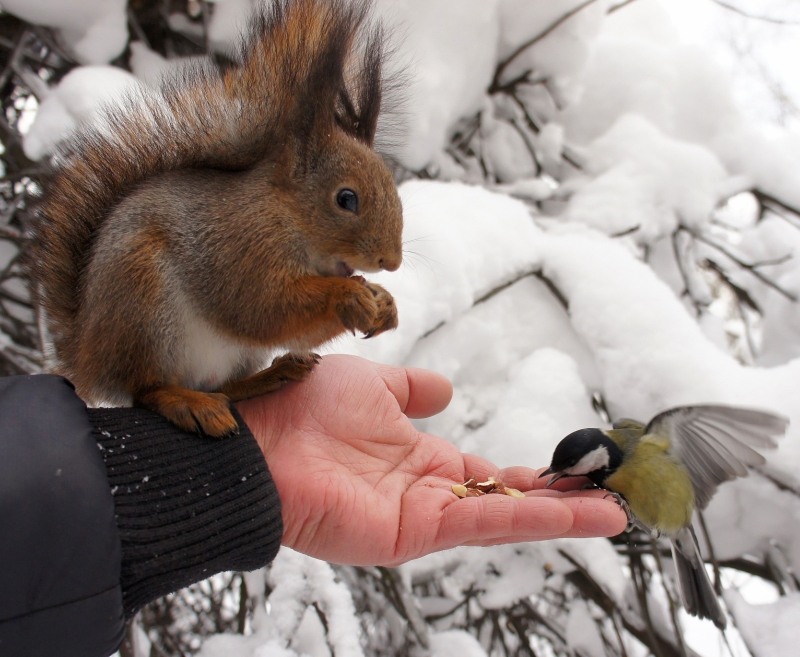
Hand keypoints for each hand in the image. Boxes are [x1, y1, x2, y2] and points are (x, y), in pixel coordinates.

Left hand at [237, 355, 626, 565]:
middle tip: (608, 496)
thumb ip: (410, 390)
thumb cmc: (305, 404)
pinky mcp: (412, 532)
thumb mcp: (373, 385)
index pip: (485, 472)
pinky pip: (482, 522)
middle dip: (555, 501)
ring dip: (559, 515)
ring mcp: (420, 515)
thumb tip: (443, 389)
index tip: (570, 469)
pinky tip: (578, 515)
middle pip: (503, 499)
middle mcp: (424, 491)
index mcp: (415, 457)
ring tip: (611, 513)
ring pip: (503, 516)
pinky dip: (532, 518)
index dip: (527, 475)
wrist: (261, 434)